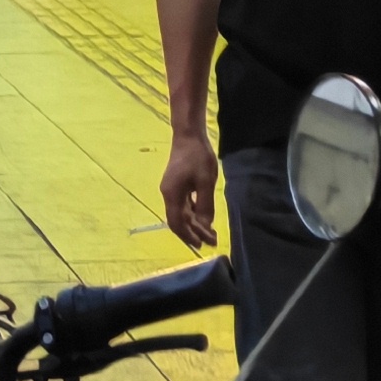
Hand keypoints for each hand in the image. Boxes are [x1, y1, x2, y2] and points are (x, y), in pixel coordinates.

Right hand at [162, 129, 218, 248]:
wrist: (188, 136)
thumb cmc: (198, 157)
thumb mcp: (205, 182)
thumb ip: (205, 205)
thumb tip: (205, 225)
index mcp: (172, 194)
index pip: (176, 222)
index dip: (188, 236)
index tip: (203, 244)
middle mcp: (168, 195)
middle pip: (178, 220)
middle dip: (194, 233)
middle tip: (212, 242)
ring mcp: (171, 190)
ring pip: (181, 214)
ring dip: (194, 225)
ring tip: (210, 234)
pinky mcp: (177, 186)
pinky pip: (183, 206)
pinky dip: (193, 215)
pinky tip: (204, 219)